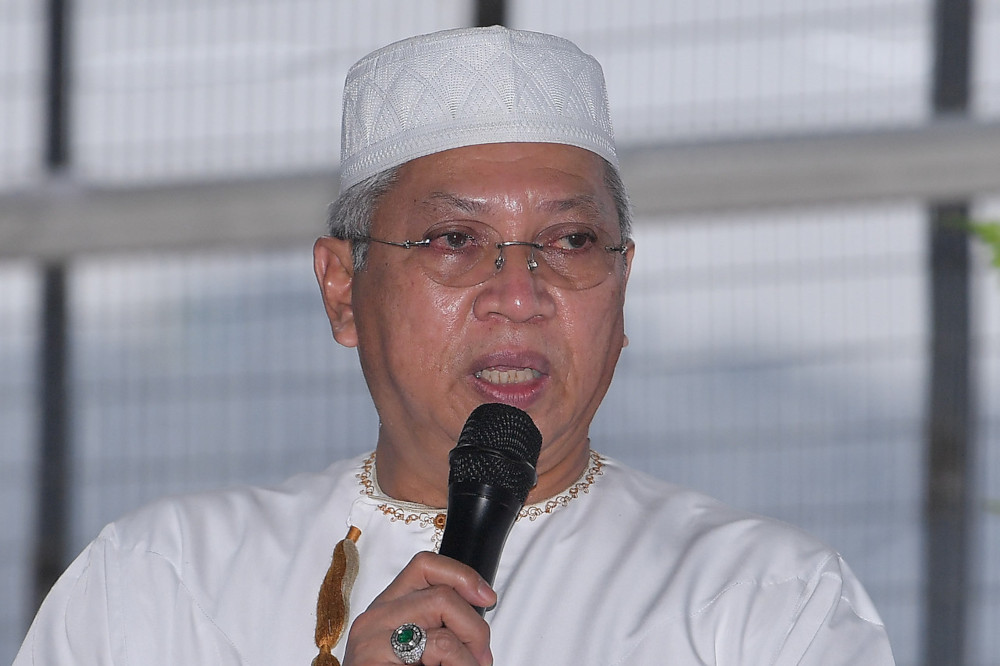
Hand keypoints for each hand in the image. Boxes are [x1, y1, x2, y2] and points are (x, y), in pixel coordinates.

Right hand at [343, 551, 496, 665]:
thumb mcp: (421, 649)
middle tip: (481, 658)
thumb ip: (439, 625)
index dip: (463, 575)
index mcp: (387, 608)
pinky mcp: (373, 658)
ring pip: (443, 618)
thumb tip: (480, 608)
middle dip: (475, 625)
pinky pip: (440, 646)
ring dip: (471, 650)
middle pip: (442, 593)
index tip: (487, 597)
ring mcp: (371, 638)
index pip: (425, 566)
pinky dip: (462, 663)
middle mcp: (375, 616)